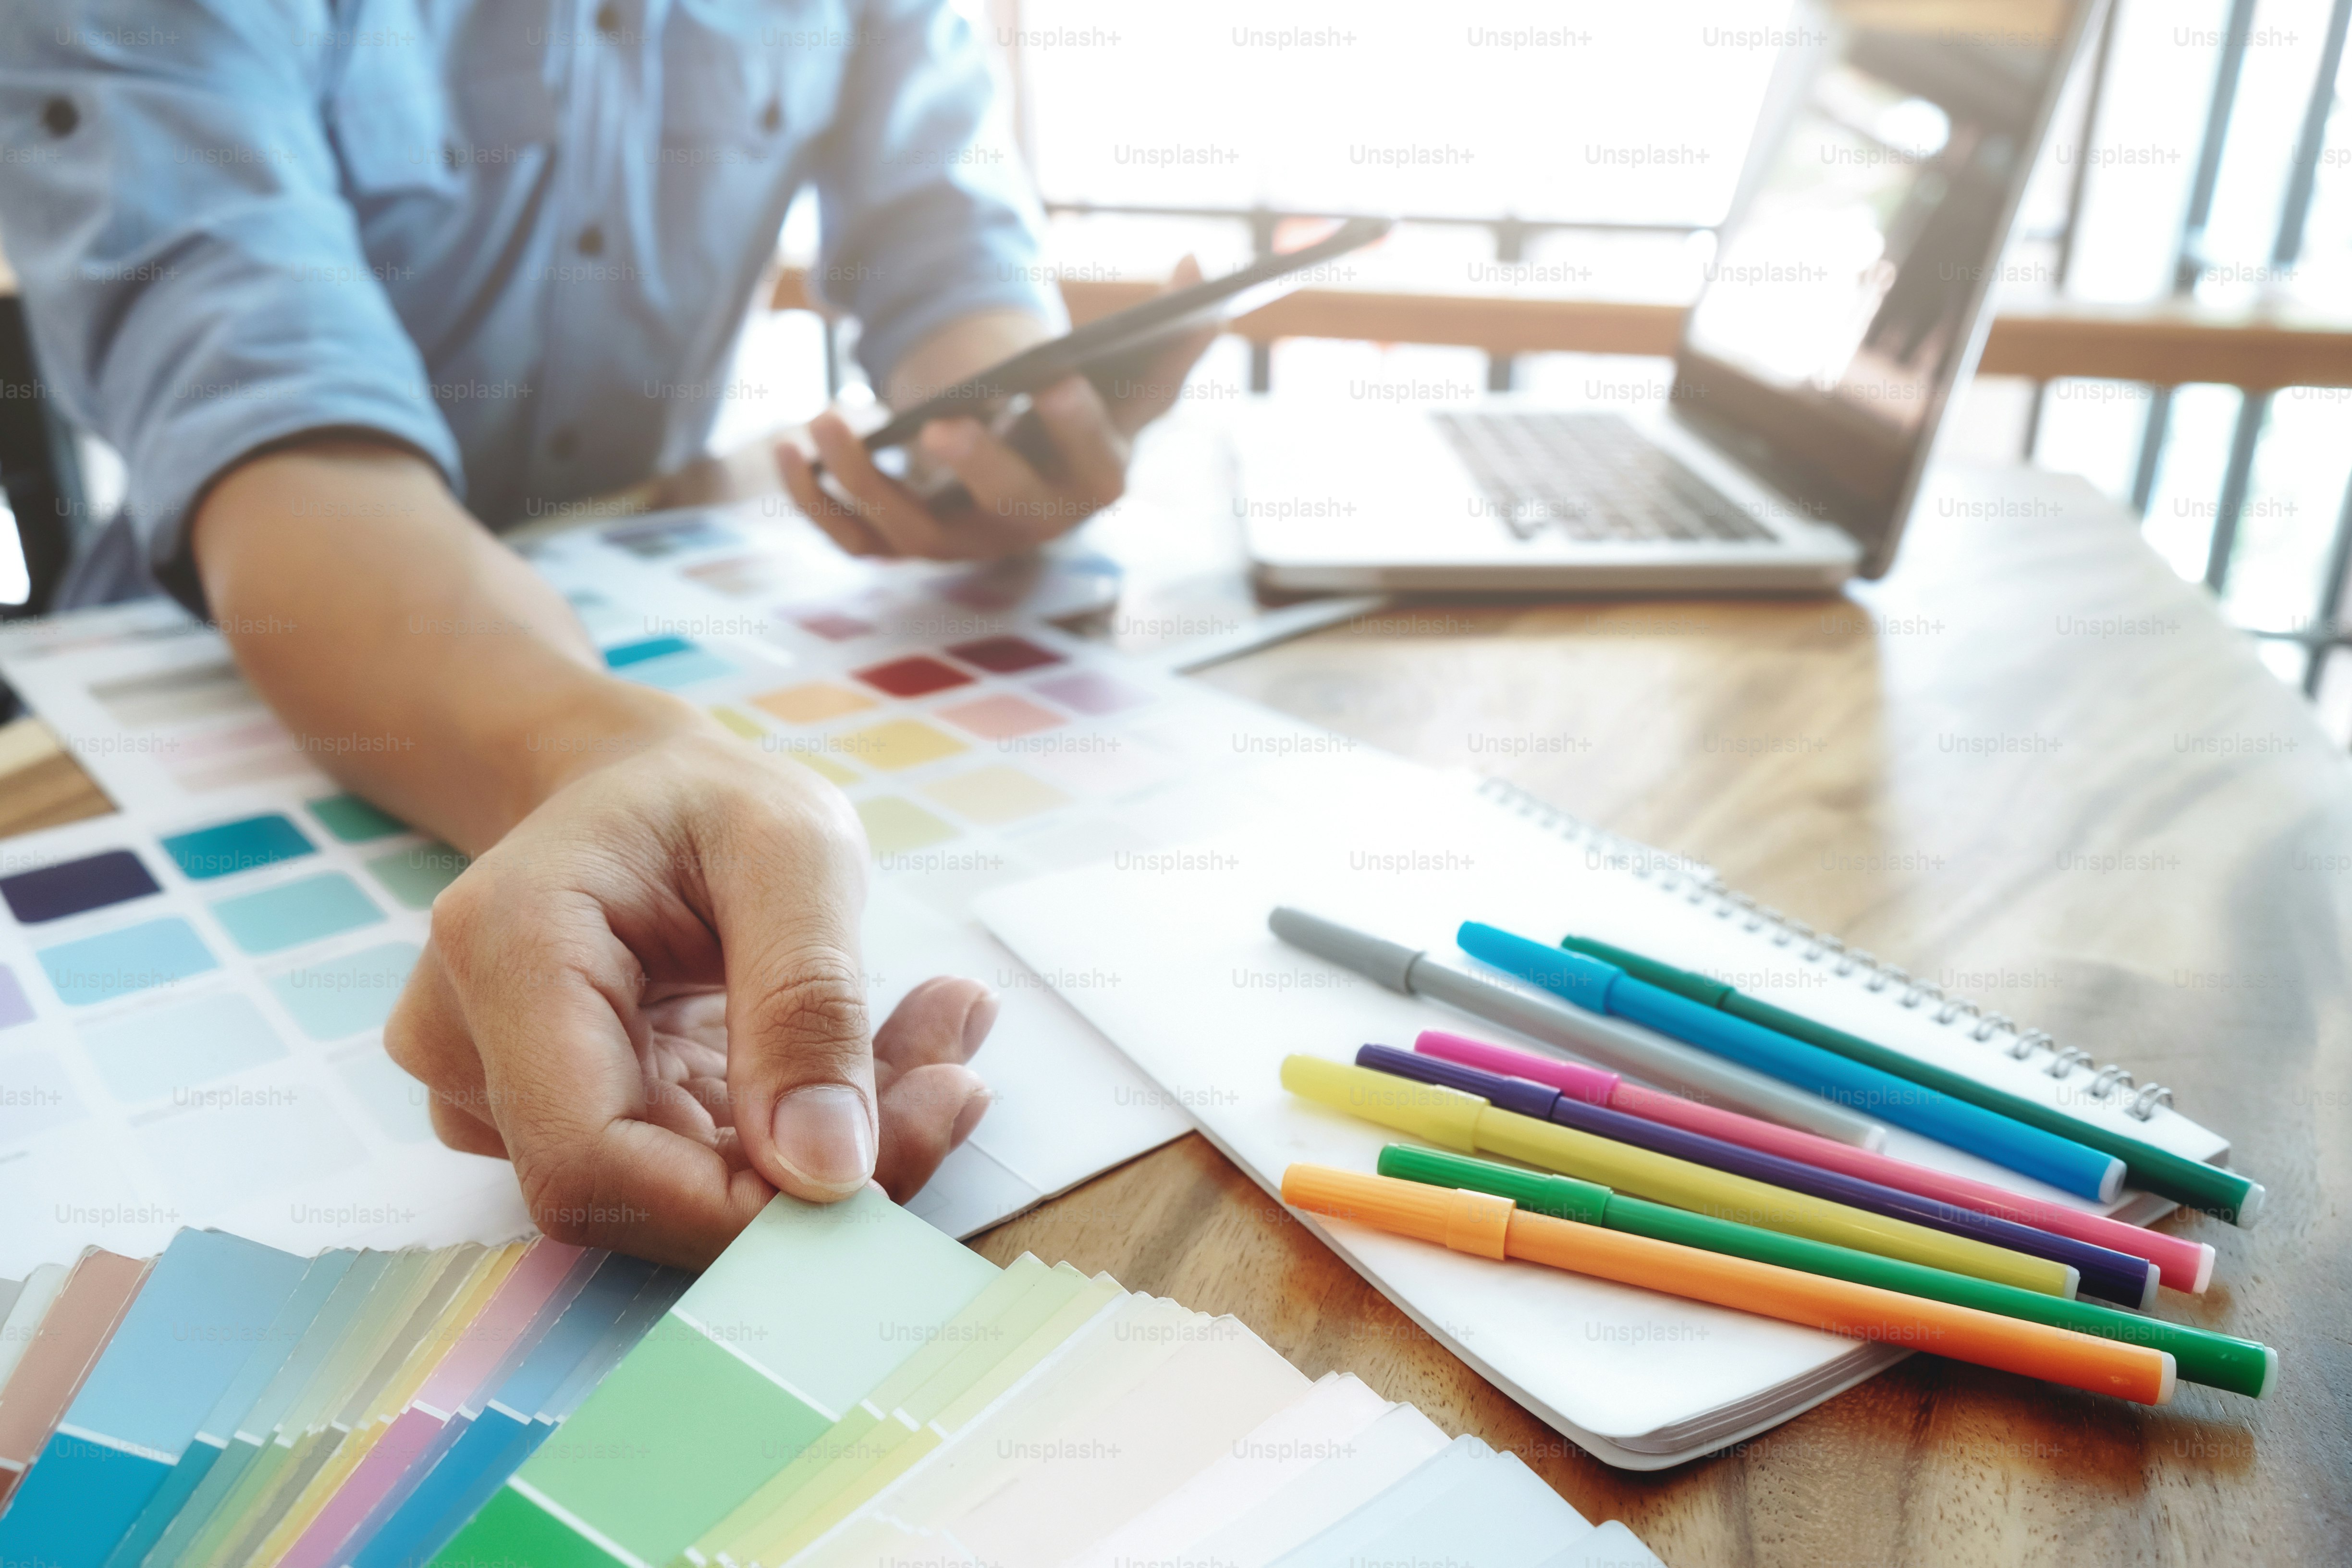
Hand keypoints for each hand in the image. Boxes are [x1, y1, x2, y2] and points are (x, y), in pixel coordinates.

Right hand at [382, 725, 994, 1266]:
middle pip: (639, 1192)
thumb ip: (809, 999)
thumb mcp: (795, 848)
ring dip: (826, 1150)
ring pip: (677, 1194)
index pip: (590, 1163)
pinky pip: (687, 1175)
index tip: (886, 1164)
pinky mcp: (556, 1125)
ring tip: (932, 1041)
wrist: (643, 792)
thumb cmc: (710, 800)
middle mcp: (468, 1041)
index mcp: (507, 949)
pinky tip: (877, 1062)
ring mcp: (496, 1094)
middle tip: (956, 1083)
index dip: (733, 1210)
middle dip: (813, 1173)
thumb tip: (828, 1173)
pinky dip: (799, 1139)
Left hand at [778, 256, 1213, 559]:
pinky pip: (852, 540)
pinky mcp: (905, 546)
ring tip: (822, 417)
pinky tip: (788, 449)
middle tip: (943, 423)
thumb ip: (1175, 337)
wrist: (1026, 465)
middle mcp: (1028, 528)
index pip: (1097, 466)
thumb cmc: (1088, 416)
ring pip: (910, 532)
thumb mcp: (1136, 382)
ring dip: (863, 480)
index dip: (1078, 427)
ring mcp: (963, 544)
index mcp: (1092, 485)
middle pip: (1004, 508)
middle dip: (976, 467)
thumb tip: (1197, 271)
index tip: (1056, 374)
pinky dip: (816, 500)